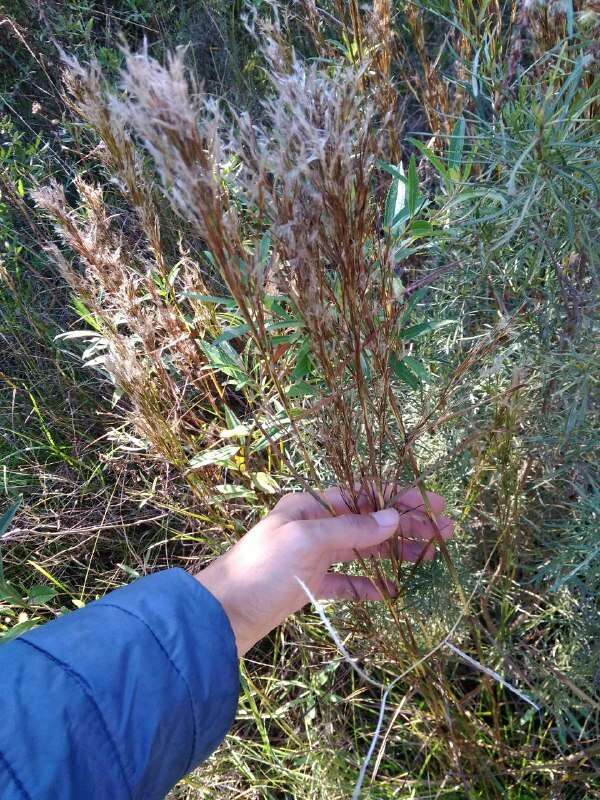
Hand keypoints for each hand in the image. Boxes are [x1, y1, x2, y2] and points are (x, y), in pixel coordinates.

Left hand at [195, 486, 453, 655]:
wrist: (222, 614)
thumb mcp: (307, 542)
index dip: (400, 498)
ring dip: (394, 554)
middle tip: (445, 532)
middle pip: (369, 522)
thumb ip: (351, 529)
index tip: (433, 503)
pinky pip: (346, 581)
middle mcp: (314, 526)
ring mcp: (312, 556)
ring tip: (429, 557)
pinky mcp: (308, 584)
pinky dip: (368, 585)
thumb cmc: (261, 569)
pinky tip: (391, 591)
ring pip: (362, 551)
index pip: (365, 496)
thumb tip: (393, 516)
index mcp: (311, 506)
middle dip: (406, 526)